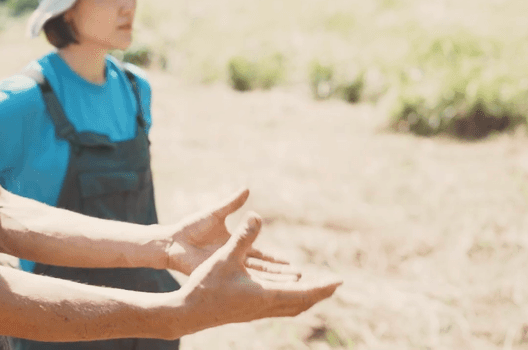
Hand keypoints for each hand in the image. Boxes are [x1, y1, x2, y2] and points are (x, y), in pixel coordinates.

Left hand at [164, 188, 299, 278]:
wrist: (172, 241)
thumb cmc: (191, 227)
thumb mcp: (216, 213)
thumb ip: (232, 204)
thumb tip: (247, 188)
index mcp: (235, 245)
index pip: (261, 254)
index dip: (276, 260)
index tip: (291, 264)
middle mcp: (233, 258)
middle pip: (261, 268)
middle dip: (279, 274)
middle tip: (298, 279)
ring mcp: (225, 268)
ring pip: (252, 277)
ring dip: (269, 282)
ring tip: (286, 288)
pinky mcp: (217, 273)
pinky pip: (237, 280)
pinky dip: (251, 284)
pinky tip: (264, 291)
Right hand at [176, 213, 341, 333]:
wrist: (188, 313)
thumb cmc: (206, 285)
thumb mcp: (225, 256)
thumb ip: (242, 236)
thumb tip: (256, 214)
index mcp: (265, 295)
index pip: (303, 291)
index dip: (322, 285)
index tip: (339, 280)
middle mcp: (265, 307)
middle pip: (302, 302)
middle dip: (319, 292)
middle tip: (334, 284)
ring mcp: (257, 312)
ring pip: (290, 307)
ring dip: (305, 297)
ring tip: (314, 288)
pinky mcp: (248, 312)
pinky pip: (279, 308)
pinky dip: (290, 300)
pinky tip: (284, 293)